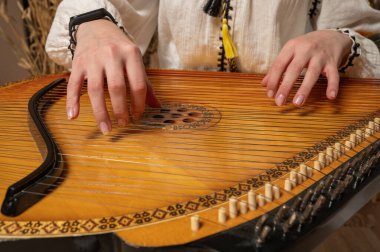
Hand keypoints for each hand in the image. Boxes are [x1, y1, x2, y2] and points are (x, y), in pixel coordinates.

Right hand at [66, 19, 159, 133]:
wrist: (96, 26)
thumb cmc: (119, 47)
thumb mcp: (135, 59)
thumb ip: (145, 83)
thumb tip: (157, 106)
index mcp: (130, 54)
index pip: (137, 84)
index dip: (139, 103)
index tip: (137, 115)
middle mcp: (111, 55)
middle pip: (116, 88)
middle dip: (120, 110)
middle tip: (123, 124)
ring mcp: (93, 59)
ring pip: (95, 89)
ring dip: (100, 112)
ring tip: (106, 128)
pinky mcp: (77, 63)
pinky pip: (73, 85)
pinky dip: (72, 101)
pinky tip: (73, 116)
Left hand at [262, 30, 351, 106]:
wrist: (331, 35)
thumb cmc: (305, 47)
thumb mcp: (290, 51)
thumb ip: (277, 67)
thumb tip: (264, 84)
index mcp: (291, 47)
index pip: (279, 64)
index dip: (273, 80)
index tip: (269, 94)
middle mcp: (306, 50)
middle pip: (294, 69)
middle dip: (285, 86)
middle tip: (279, 102)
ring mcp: (320, 56)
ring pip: (312, 73)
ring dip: (304, 89)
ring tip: (297, 103)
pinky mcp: (333, 62)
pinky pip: (334, 75)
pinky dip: (333, 86)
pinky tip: (330, 97)